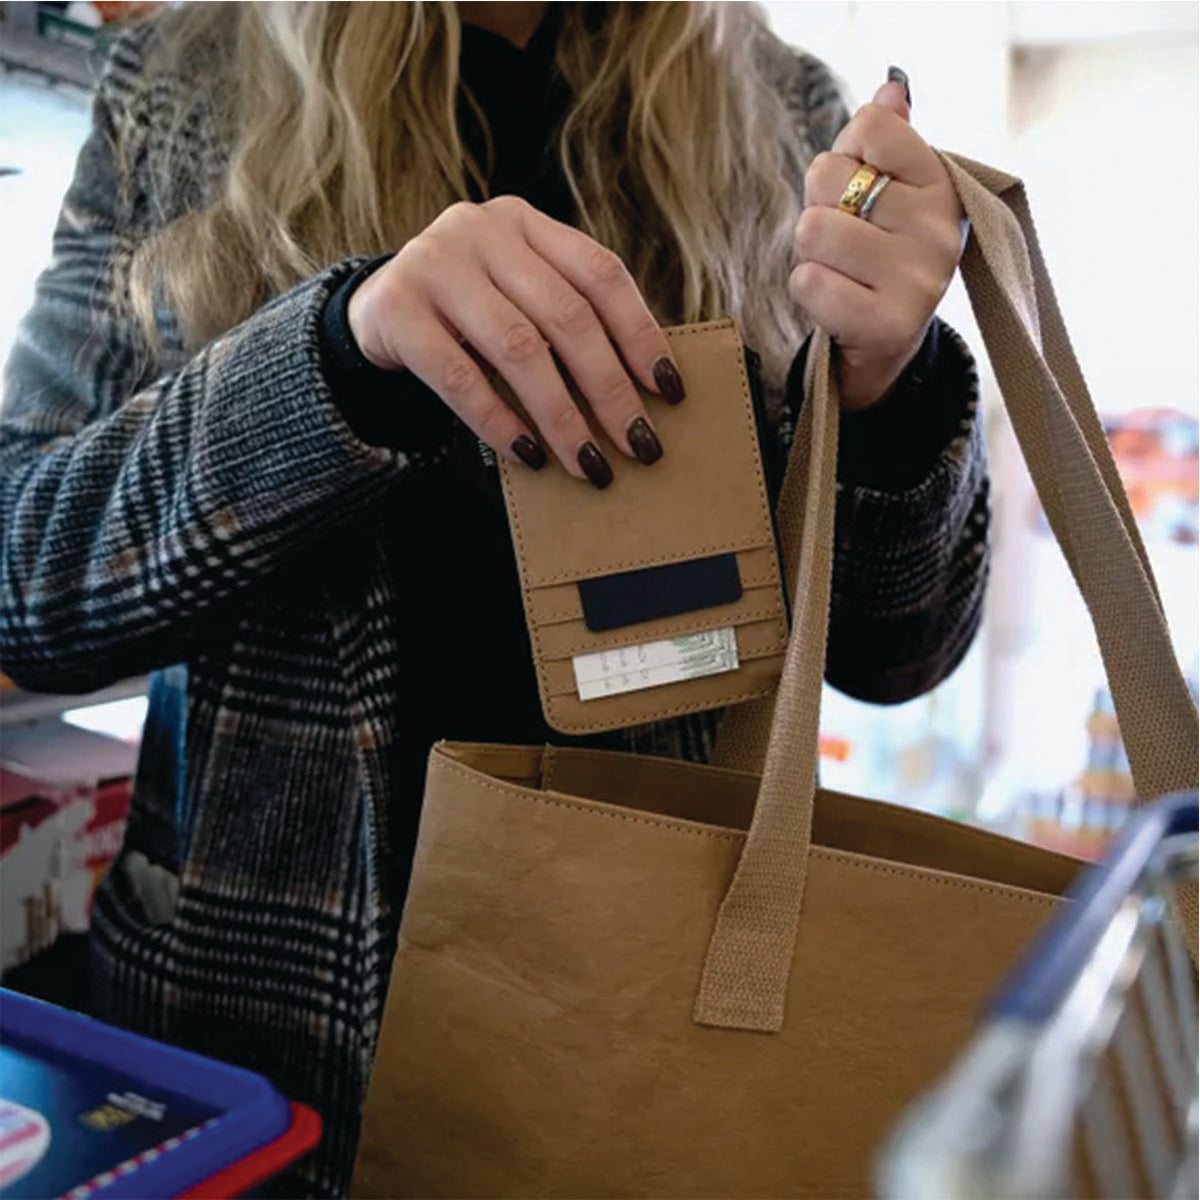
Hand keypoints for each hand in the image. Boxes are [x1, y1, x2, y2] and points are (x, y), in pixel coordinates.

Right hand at [348, 195, 684, 487]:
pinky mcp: (397, 310)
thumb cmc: (470, 313)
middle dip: (610, 389)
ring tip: (589, 464)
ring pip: (518, 348)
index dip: (641, 333)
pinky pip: (459, 377)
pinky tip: (528, 455)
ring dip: (561, 416)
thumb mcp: (517, 295)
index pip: (600, 274)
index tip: (670, 390)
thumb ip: (566, 319)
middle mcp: (481, 230)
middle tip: (639, 444)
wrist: (376, 309)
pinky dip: (499, 422)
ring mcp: (434, 265)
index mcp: (525, 222)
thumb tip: (643, 394)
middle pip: (567, 316)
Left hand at [790, 70, 966, 409]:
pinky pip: (808, 281)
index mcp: (942, 185)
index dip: (843, 153)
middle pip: (827, 177)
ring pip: (812, 230)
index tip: (859, 187)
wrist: (885, 347)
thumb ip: (886, 140)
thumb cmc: (878, 257)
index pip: (873, 125)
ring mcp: (918, 280)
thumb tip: (890, 88)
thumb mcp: (890, 193)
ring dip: (808, 253)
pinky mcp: (887, 324)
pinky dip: (807, 290)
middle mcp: (938, 230)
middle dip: (818, 208)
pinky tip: (835, 302)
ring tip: (838, 271)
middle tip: (843, 241)